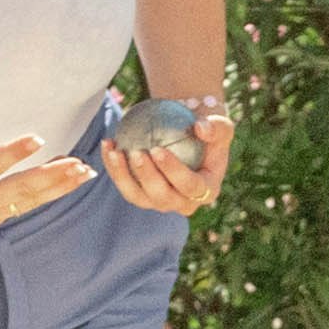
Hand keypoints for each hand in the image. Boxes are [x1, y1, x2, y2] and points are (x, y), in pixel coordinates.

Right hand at [0, 109, 91, 242]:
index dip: (13, 153)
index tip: (38, 139)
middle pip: (18, 190)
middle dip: (50, 177)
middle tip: (78, 164)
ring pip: (28, 202)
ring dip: (58, 188)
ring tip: (85, 173)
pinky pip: (25, 206)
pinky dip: (48, 194)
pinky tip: (69, 179)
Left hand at [100, 94, 233, 214]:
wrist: (191, 137)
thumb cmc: (207, 131)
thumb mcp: (220, 125)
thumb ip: (216, 127)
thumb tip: (200, 128)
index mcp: (206, 191)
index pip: (190, 187)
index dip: (173, 172)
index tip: (158, 150)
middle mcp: (183, 203)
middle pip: (163, 197)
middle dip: (147, 177)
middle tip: (136, 153)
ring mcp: (160, 202)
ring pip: (138, 196)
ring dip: (123, 176)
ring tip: (115, 151)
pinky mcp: (141, 196)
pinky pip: (124, 184)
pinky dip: (113, 166)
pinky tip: (107, 144)